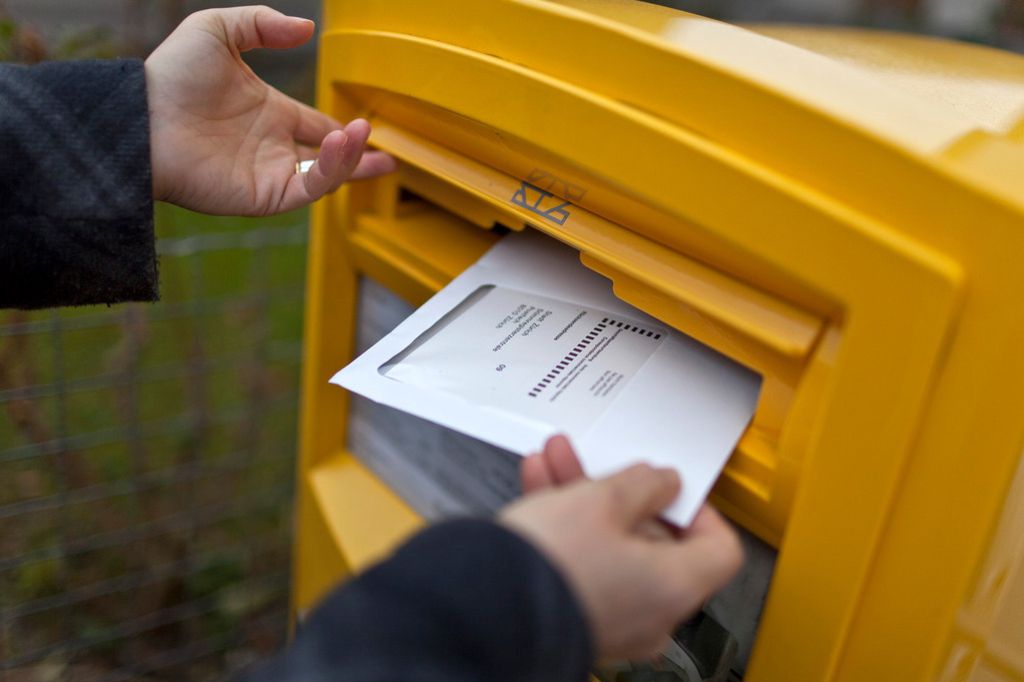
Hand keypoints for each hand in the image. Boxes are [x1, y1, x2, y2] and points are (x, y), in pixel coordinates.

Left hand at [145, 6, 394, 215]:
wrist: (143, 117)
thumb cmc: (171, 75)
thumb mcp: (218, 30)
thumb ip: (261, 24)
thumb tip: (306, 31)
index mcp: (269, 114)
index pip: (317, 127)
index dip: (344, 131)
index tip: (368, 127)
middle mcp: (272, 148)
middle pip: (328, 160)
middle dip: (359, 159)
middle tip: (387, 158)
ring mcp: (269, 174)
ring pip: (324, 176)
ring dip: (350, 160)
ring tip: (362, 136)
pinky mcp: (263, 196)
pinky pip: (309, 190)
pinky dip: (331, 172)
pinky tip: (341, 146)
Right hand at [501, 435, 742, 659]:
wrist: (484, 608)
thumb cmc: (550, 564)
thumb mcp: (602, 500)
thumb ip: (642, 484)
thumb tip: (662, 482)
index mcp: (674, 587)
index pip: (718, 547)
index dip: (697, 508)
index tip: (669, 486)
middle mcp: (650, 613)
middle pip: (653, 542)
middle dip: (618, 492)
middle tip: (597, 461)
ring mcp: (611, 620)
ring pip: (609, 547)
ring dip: (584, 499)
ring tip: (556, 460)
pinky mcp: (573, 617)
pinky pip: (582, 565)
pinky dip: (566, 527)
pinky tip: (539, 485)